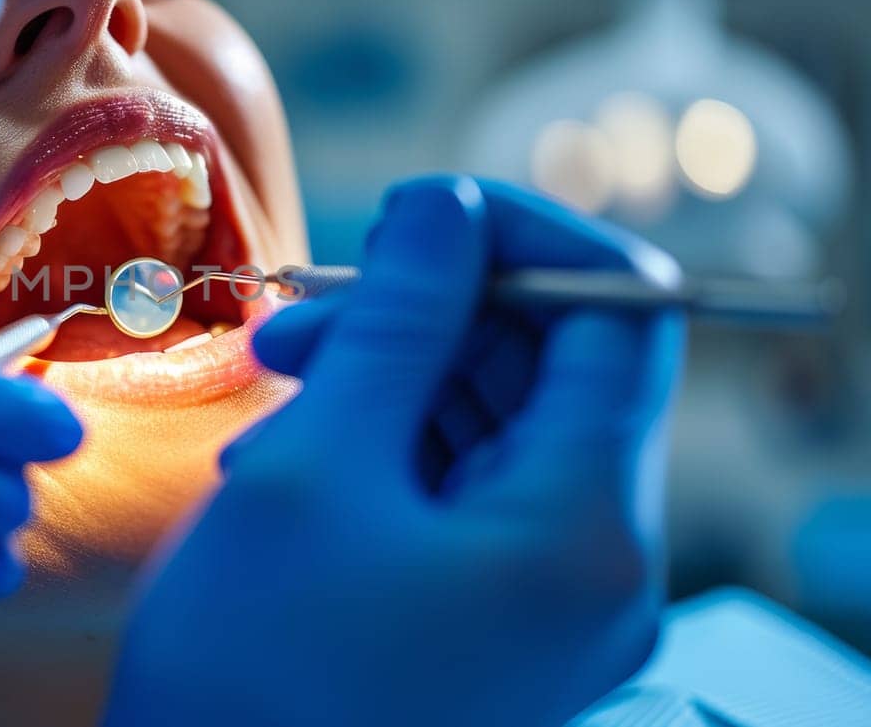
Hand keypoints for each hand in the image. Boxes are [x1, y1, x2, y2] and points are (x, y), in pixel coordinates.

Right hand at [105, 176, 684, 726]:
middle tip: (303, 319)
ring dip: (398, 377)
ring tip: (280, 389)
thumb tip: (446, 205)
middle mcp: (600, 570)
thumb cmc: (249, 668)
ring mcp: (553, 605)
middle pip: (559, 368)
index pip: (625, 313)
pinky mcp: (500, 624)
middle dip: (434, 314)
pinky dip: (393, 446)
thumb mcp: (318, 463)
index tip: (414, 215)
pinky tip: (298, 452)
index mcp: (586, 528)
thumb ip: (398, 318)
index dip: (527, 234)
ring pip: (505, 425)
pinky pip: (472, 492)